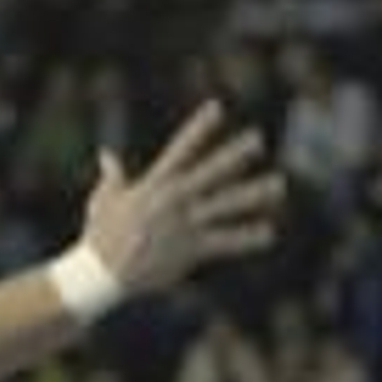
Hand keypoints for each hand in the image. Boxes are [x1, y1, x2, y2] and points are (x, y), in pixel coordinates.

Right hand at [79, 103, 283, 295]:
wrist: (101, 273)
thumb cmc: (100, 236)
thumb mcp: (103, 201)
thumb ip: (111, 176)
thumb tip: (105, 154)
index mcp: (154, 184)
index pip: (181, 147)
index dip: (200, 127)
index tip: (218, 107)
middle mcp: (173, 199)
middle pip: (211, 171)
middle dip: (235, 154)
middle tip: (258, 139)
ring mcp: (184, 224)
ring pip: (225, 205)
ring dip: (254, 194)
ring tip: (280, 186)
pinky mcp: (190, 249)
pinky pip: (225, 242)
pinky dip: (247, 238)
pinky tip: (270, 233)